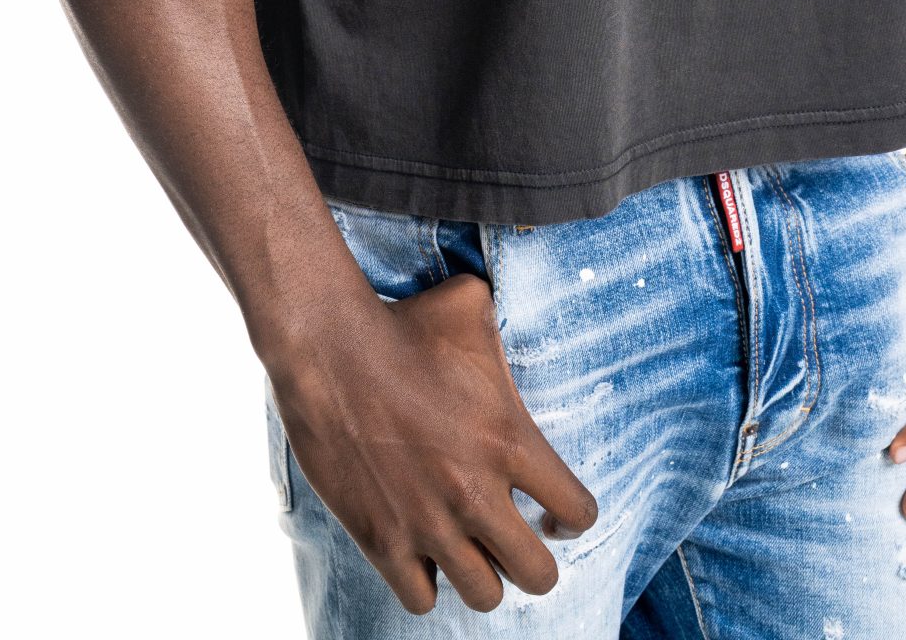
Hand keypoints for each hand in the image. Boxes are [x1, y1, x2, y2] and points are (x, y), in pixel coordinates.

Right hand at [272, 269, 599, 614]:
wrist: (329, 350)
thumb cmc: (403, 322)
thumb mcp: (471, 306)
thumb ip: (505, 326)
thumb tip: (518, 308)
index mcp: (509, 440)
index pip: (577, 512)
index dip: (573, 519)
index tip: (554, 515)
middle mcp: (476, 492)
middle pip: (538, 575)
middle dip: (535, 562)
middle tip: (517, 541)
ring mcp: (429, 523)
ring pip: (484, 596)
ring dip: (483, 576)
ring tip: (470, 550)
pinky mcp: (383, 541)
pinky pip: (422, 600)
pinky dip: (427, 585)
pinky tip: (423, 555)